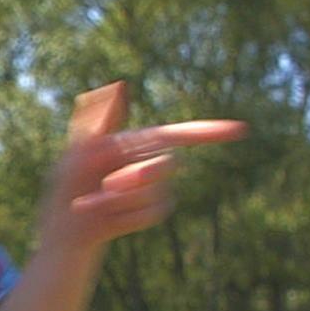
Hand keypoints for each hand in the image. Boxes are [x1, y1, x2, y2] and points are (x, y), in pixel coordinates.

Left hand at [41, 82, 245, 251]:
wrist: (67, 223)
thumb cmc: (68, 182)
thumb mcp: (77, 150)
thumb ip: (98, 123)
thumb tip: (117, 87)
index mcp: (135, 144)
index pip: (177, 134)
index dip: (209, 131)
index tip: (241, 130)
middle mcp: (149, 163)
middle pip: (166, 165)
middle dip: (137, 176)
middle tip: (106, 183)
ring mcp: (154, 189)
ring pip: (156, 192)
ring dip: (120, 200)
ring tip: (93, 201)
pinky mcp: (153, 211)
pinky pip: (151, 213)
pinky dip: (124, 216)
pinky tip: (105, 217)